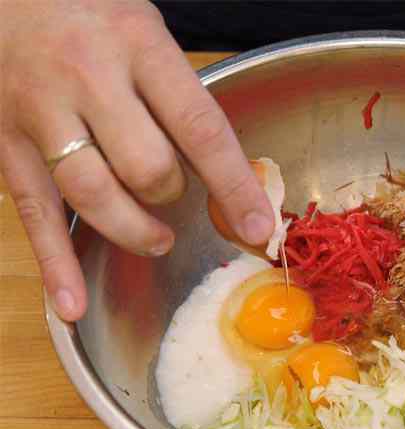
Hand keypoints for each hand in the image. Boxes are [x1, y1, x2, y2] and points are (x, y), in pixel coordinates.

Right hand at [0, 0, 275, 320]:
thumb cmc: (89, 12)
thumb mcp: (147, 34)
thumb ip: (182, 99)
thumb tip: (238, 180)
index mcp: (138, 45)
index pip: (200, 128)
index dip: (234, 186)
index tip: (260, 228)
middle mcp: (87, 77)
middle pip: (147, 168)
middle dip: (172, 196)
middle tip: (175, 197)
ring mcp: (40, 111)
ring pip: (94, 194)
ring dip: (133, 230)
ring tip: (154, 238)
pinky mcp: (4, 139)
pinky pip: (33, 211)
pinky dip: (54, 264)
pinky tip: (70, 305)